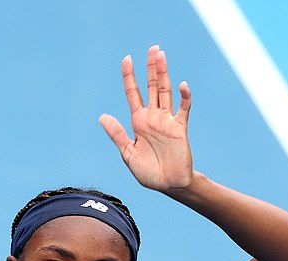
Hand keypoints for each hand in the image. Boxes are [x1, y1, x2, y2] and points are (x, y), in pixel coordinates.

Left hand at [99, 45, 192, 192]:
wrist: (169, 185)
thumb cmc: (148, 173)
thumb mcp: (128, 154)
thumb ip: (117, 135)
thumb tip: (102, 116)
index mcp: (138, 122)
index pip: (133, 93)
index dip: (129, 76)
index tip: (127, 59)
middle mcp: (153, 117)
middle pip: (151, 87)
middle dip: (151, 68)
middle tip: (153, 48)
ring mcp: (167, 121)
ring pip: (166, 92)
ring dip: (164, 74)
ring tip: (161, 56)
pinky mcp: (180, 128)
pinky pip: (183, 109)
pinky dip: (184, 98)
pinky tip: (182, 85)